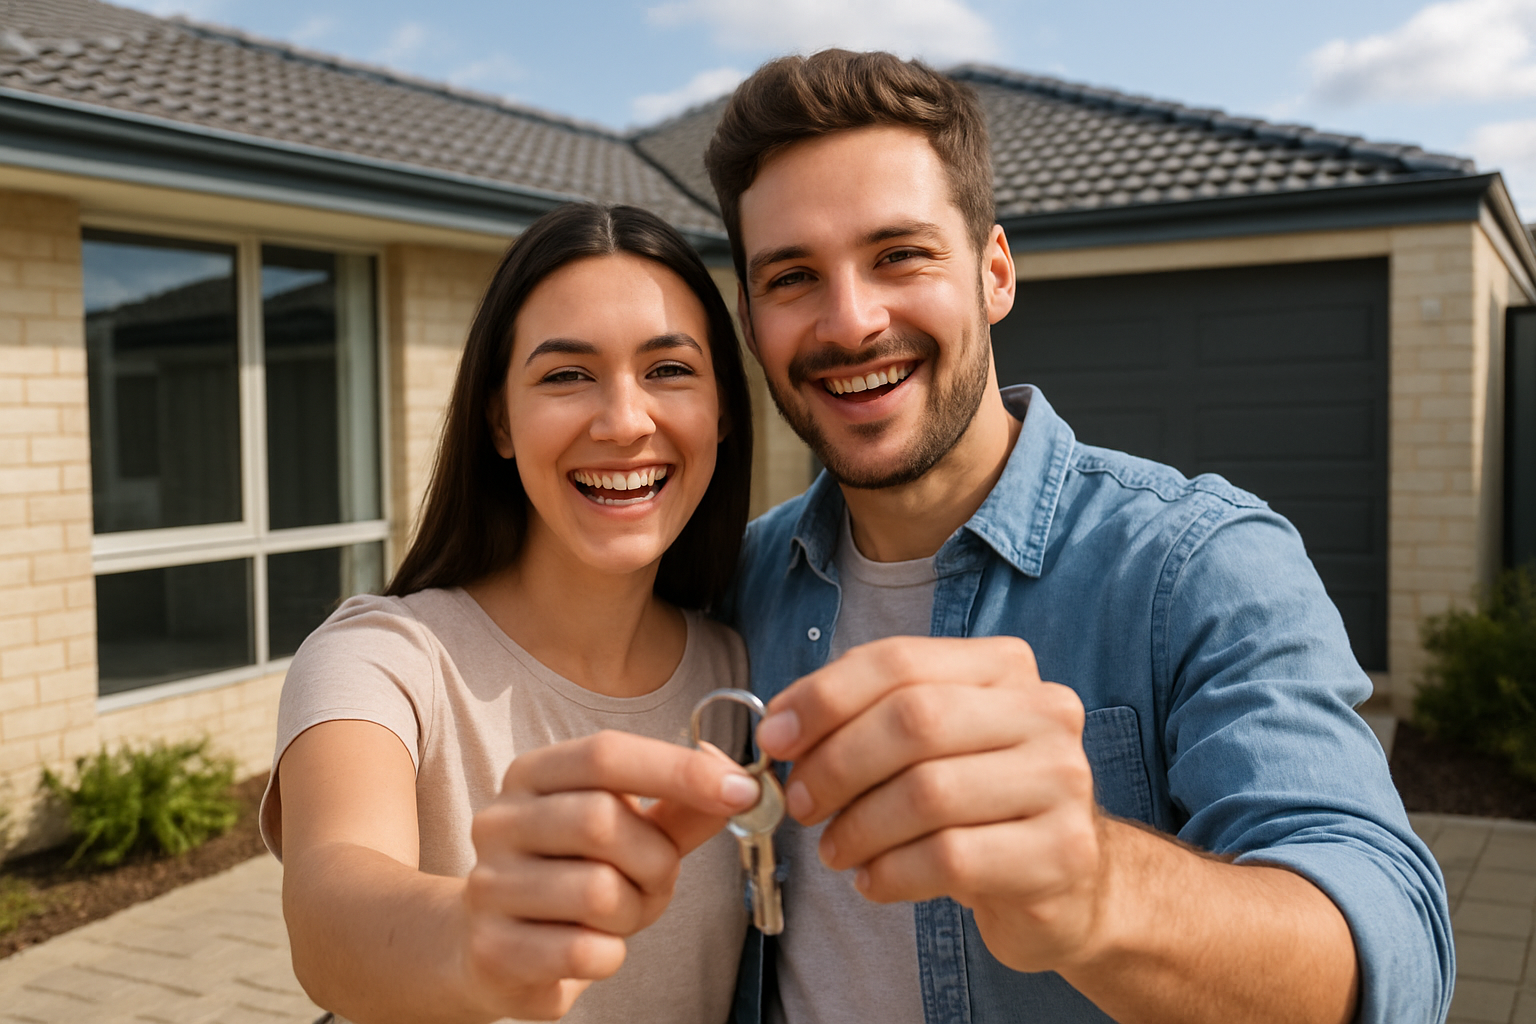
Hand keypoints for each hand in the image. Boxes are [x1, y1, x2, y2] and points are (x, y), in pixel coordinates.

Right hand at [459, 730, 759, 1018]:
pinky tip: (591, 948)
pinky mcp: (491, 949)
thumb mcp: (632, 831)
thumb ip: (681, 805)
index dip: (678, 769)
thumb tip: (736, 780)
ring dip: (634, 911)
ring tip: (620, 915)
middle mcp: (499, 821)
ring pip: (597, 891)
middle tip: (657, 878)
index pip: (605, 754)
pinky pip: (584, 952)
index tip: (740, 790)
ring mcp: (488, 885)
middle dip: (655, 858)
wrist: (496, 949)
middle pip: (601, 820)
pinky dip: (610, 955)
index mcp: (533, 774)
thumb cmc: (574, 876)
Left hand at [755, 635, 1107, 972]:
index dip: (824, 698)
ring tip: (834, 850)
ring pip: (929, 793)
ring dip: (858, 827)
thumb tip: (778, 730)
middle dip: (836, 764)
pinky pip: (951, 858)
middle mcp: (1044, 711)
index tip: (774, 739)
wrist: (1066, 881)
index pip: (898, 661)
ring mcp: (1063, 781)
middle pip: (914, 720)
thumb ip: (860, 720)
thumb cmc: (977, 804)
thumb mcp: (927, 746)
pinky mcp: (1061, 852)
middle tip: (798, 804)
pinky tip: (873, 880)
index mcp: (1003, 667)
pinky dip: (891, 873)